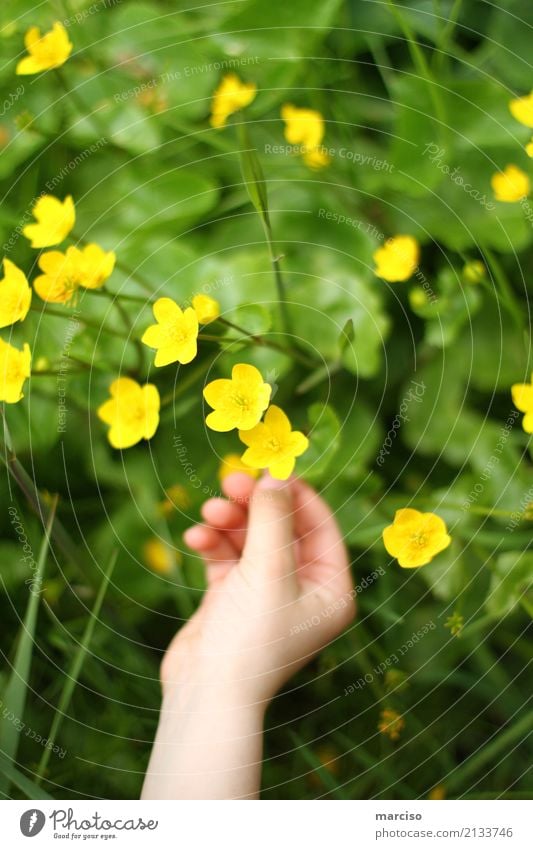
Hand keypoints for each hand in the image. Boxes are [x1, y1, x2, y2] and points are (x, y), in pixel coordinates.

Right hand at [161, 473, 355, 705]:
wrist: (205, 695)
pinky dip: (212, 544)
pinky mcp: (232, 597)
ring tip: (208, 511)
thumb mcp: (269, 570)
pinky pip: (226, 557)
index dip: (297, 493)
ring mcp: (265, 593)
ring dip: (229, 522)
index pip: (320, 526)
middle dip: (255, 505)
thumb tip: (276, 474)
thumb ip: (273, 517)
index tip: (271, 466)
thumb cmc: (251, 638)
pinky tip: (196, 538)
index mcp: (330, 589)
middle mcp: (302, 589)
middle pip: (282, 528)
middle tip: (231, 479)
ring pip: (250, 539)